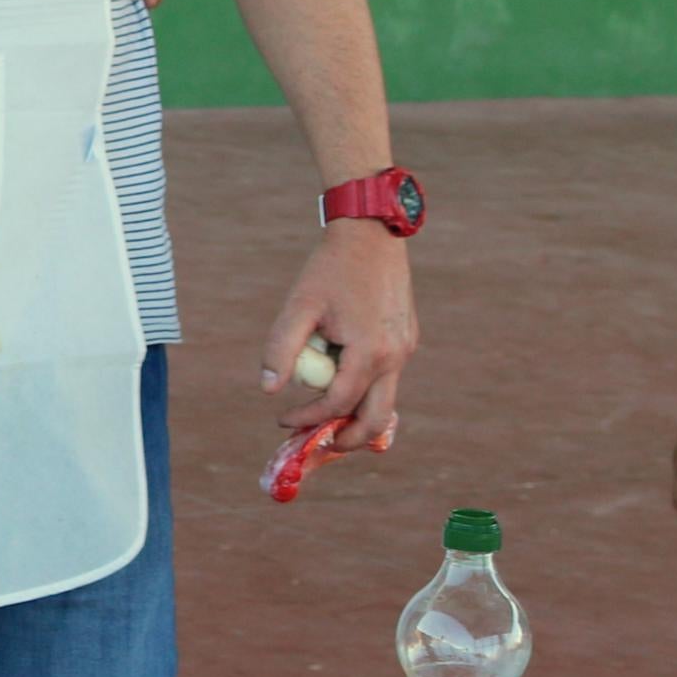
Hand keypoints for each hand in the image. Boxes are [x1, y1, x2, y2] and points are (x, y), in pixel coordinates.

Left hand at [260, 218, 415, 451]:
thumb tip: (268, 389)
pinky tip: (339, 368)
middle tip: (318, 443)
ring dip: (354, 410)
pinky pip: (387, 375)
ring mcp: (406, 348)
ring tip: (324, 412)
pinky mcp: (408, 339)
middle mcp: (396, 356)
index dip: (309, 418)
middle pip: (376, 419)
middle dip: (347, 438)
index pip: (338, 403)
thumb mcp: (299, 306)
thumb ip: (281, 348)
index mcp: (371, 352)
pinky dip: (364, 384)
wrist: (371, 233)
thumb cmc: (330, 268)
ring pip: (383, 399)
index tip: (283, 420)